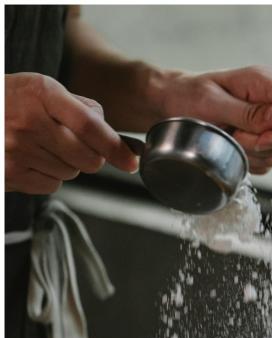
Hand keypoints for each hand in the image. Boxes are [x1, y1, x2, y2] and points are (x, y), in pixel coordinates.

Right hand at [5, 72, 137, 193]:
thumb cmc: (11, 101)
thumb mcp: (42, 90)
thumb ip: (80, 108)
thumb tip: (115, 137)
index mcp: (42, 93)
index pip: (90, 126)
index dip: (115, 147)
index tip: (131, 160)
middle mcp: (29, 122)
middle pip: (88, 158)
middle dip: (92, 157)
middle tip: (77, 146)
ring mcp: (19, 151)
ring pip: (71, 172)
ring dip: (68, 165)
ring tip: (45, 147)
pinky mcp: (12, 174)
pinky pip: (52, 184)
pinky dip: (50, 176)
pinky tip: (33, 159)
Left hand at [153, 65, 271, 174]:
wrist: (170, 105)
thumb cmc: (186, 96)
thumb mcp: (213, 103)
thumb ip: (247, 112)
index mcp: (262, 83)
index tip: (265, 138)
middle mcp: (267, 101)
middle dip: (262, 144)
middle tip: (236, 137)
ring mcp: (263, 122)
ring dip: (252, 154)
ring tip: (229, 139)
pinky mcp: (257, 139)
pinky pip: (264, 160)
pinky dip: (248, 162)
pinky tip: (231, 149)